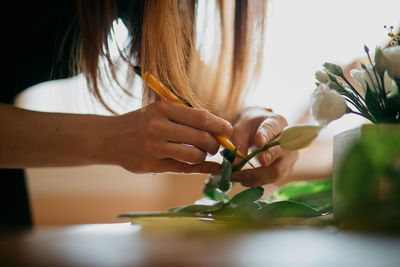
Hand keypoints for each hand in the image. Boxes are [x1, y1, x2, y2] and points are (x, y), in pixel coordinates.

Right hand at [105, 101, 232, 173]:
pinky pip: (184, 169)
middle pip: (200, 138)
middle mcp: (158, 127)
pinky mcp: (151, 166)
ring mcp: (154, 148)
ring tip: (203, 153)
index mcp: (163, 109)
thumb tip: (217, 128)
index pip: (200, 118)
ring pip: (194, 155)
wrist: (110, 138)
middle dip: (215, 144)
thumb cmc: (142, 122)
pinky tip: (210, 167)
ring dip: (205, 156)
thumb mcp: (160, 111)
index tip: (228, 130)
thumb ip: (186, 117)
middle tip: (217, 145)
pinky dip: (201, 169)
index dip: (219, 125)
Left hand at [230, 107, 298, 186]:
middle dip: (261, 164)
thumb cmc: (250, 126)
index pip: (272, 128)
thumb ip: (239, 143)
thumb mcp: (241, 128)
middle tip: (238, 172)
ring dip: (254, 177)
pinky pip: (272, 178)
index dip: (266, 136)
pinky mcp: (286, 169)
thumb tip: (236, 163)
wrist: (259, 129)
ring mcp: (289, 156)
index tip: (259, 143)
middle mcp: (288, 139)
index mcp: (276, 122)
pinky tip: (243, 180)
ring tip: (236, 177)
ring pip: (276, 171)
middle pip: (279, 154)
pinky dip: (256, 181)